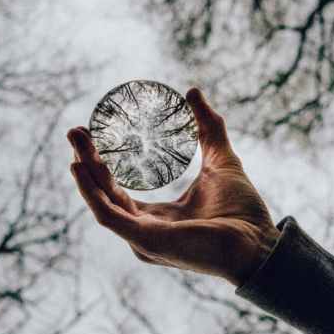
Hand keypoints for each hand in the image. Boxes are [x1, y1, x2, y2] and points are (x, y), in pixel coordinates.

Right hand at [67, 87, 279, 286]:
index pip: (117, 191)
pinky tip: (81, 168)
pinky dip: (92, 192)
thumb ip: (208, 128)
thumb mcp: (221, 159)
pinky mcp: (145, 240)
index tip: (90, 134)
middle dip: (86, 162)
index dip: (101, 164)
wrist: (258, 241)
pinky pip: (108, 215)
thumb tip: (192, 92)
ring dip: (84, 172)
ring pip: (101, 202)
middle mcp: (144, 231)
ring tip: (75, 141)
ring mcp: (142, 238)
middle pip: (104, 193)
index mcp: (157, 218)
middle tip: (74, 131)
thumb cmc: (242, 211)